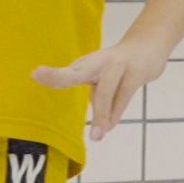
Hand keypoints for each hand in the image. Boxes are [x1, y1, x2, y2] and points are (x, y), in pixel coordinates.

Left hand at [33, 36, 172, 142]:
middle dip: (59, 76)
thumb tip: (93, 128)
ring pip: (105, 91)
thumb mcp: (100, 76)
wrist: (149, 46)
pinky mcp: (136, 72)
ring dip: (100, 114)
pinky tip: (110, 126)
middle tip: (39, 75)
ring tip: (96, 136)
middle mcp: (99, 62)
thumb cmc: (119, 66)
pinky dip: (116, 113)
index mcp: (87, 65)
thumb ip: (93, 98)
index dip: (51, 74)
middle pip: (76, 71)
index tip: (35, 74)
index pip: (66, 72)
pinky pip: (124, 95)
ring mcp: (118, 65)